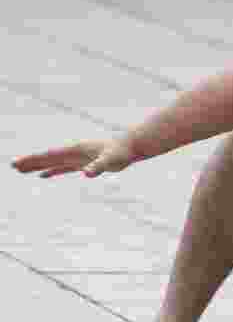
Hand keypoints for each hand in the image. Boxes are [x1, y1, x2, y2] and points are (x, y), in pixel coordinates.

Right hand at [11, 139, 136, 178]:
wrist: (132, 146)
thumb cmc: (121, 152)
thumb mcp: (109, 160)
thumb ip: (97, 166)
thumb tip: (87, 173)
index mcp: (75, 150)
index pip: (49, 156)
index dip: (33, 160)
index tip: (17, 163)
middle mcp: (74, 153)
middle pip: (47, 158)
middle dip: (30, 163)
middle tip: (12, 166)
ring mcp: (78, 158)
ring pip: (53, 163)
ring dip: (38, 167)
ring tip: (21, 170)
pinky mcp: (84, 163)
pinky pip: (64, 168)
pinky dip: (53, 171)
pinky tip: (44, 175)